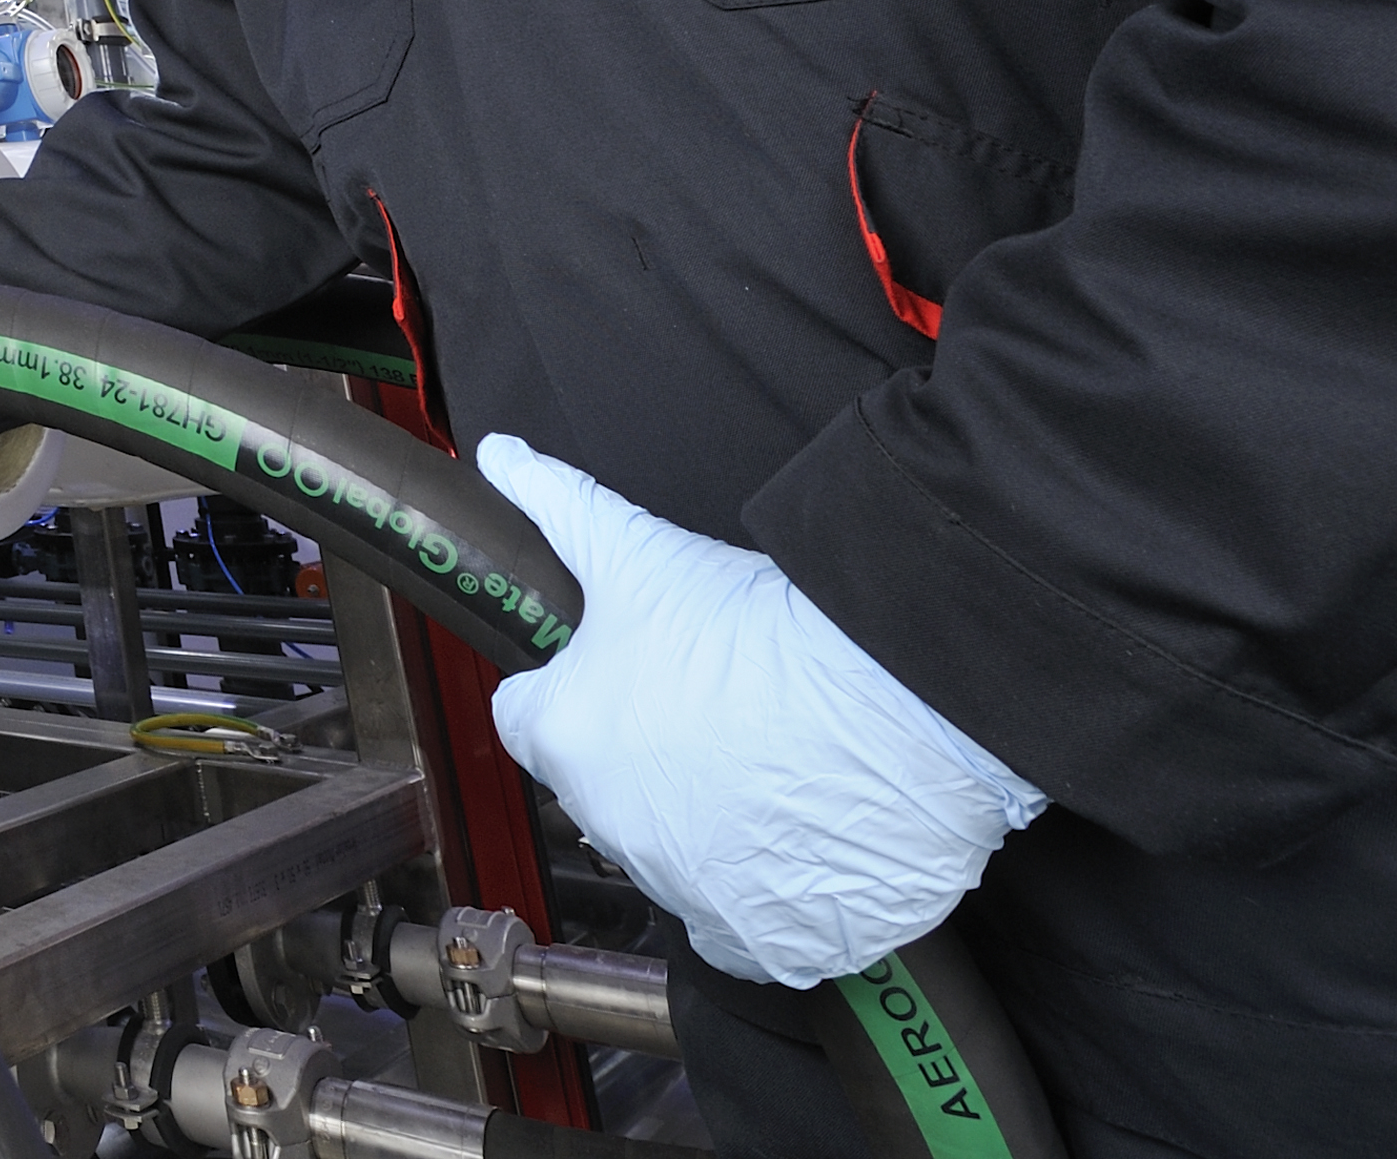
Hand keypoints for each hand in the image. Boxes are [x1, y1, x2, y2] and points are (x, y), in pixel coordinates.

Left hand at [477, 435, 1044, 988]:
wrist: (895, 705)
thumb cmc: (762, 631)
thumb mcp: (637, 550)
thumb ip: (558, 507)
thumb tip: (501, 456)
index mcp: (565, 740)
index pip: (530, 718)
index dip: (572, 685)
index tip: (620, 669)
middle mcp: (609, 828)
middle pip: (603, 784)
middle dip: (639, 750)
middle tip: (712, 706)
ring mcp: (685, 891)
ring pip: (673, 852)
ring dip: (703, 818)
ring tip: (768, 758)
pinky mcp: (762, 939)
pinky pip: (747, 925)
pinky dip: (765, 892)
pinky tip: (798, 832)